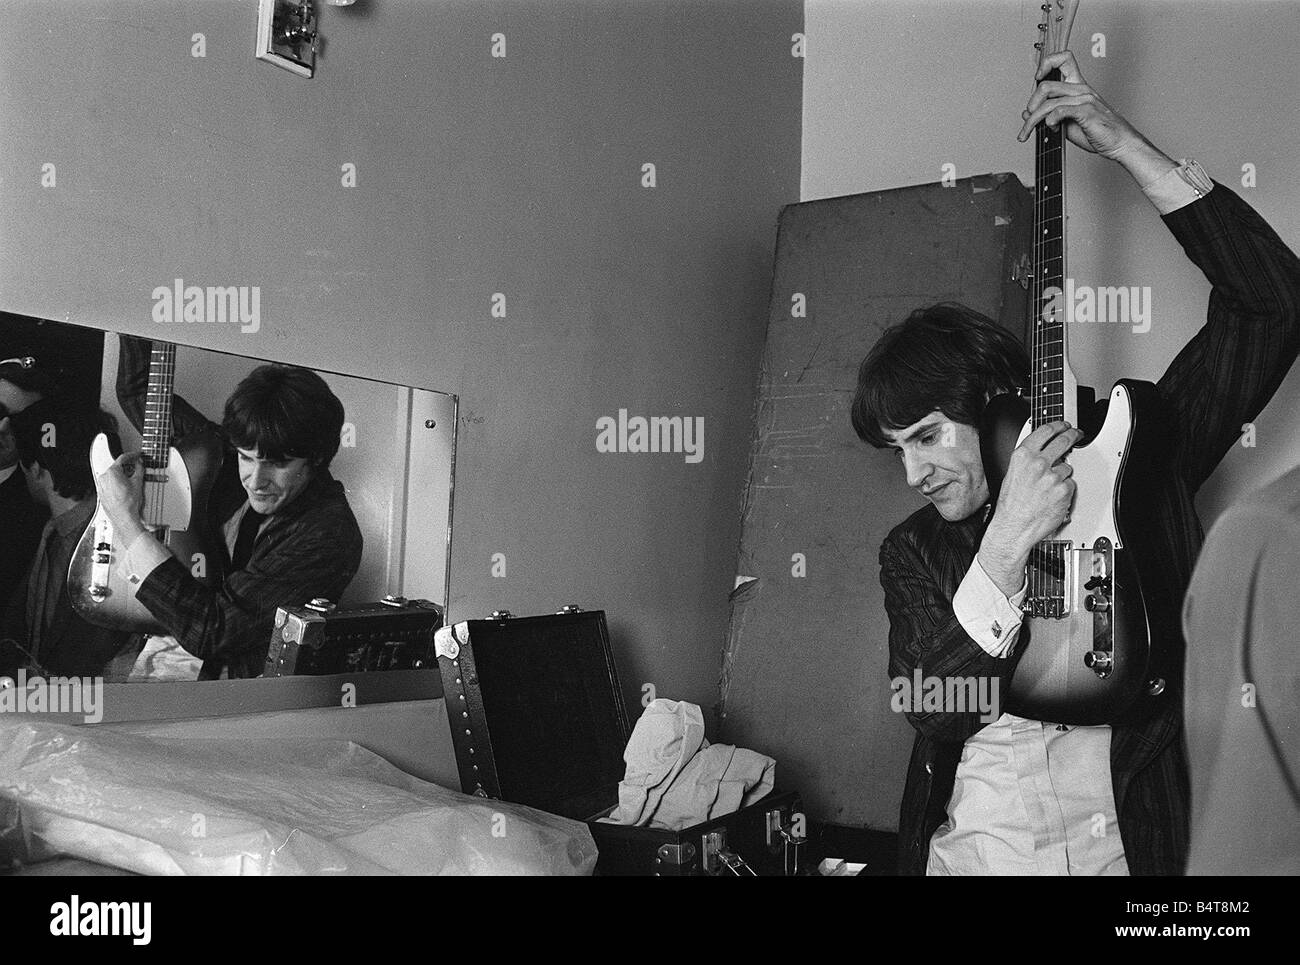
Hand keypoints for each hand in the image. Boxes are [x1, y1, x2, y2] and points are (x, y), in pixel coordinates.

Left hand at [96, 450, 147, 541]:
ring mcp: (101, 486)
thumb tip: (139, 464)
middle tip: (137, 468)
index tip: (137, 455)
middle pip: (117, 467)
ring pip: (112, 476)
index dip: (132, 455)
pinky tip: (125, 488)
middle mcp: (103, 478)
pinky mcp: (101, 493)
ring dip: (122, 475)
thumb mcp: (138, 483)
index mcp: (111, 472)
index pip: (122, 458)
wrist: (123, 518)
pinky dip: (117, 483)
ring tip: (132, 480)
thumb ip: (139, 469)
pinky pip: (109, 484)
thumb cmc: (128, 504)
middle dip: (127, 467)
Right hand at [978, 421, 1080, 591]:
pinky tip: (1053, 498)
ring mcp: (1052, 476)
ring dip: (1062, 475)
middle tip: (1076, 435)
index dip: (1058, 425)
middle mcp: (1037, 463)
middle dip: (1073, 435)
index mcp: (1022, 456)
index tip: (1064, 425)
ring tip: (1049, 488)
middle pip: (1063, 440)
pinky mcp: (1063, 490)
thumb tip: (1043, 449)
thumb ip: (1027, 459)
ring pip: (1067, 467)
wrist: (1013, 527)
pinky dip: (1064, 491)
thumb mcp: (1012, 474)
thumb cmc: (1010, 505)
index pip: (1045, 431)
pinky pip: (1070, 485)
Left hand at [1015, 51, 1173, 182]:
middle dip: (1031, 104)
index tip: (1037, 78)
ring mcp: (1085, 99)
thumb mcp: (1067, 122)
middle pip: (1046, 86)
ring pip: (1048, 103)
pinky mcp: (1087, 112)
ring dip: (1033, 120)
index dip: (1047, 63)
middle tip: (1028, 119)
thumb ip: (1049, 115)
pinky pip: (1060, 111)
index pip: (1064, 59)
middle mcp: (1081, 89)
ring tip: (1028, 132)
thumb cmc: (1096, 131)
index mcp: (1077, 86)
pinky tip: (1050, 127)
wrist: (1117, 142)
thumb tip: (1026, 113)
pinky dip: (1050, 121)